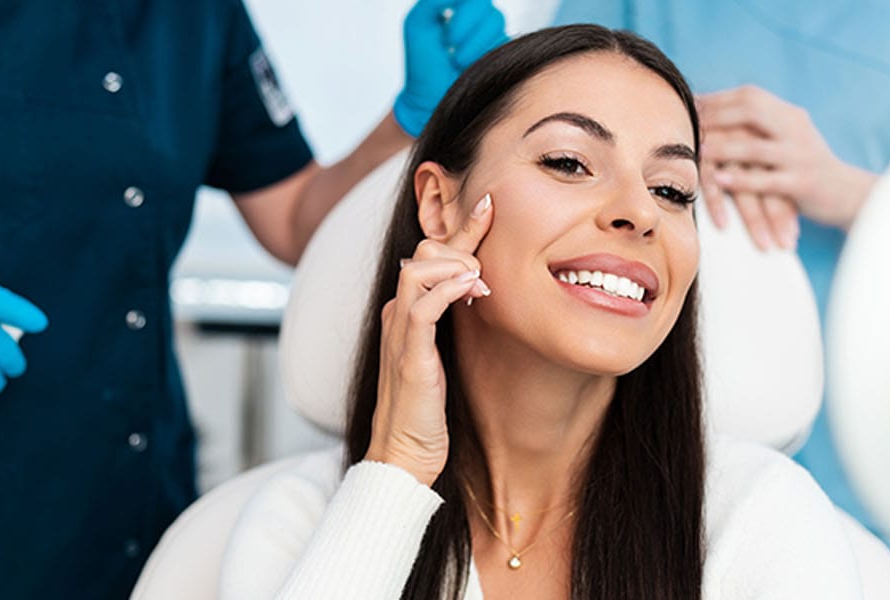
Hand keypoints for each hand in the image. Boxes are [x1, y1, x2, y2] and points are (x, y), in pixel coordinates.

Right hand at [365, 193, 493, 485]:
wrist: (403, 455)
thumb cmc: (427, 411)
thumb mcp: (444, 356)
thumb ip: (454, 323)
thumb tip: (483, 291)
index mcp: (407, 311)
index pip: (431, 255)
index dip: (460, 228)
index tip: (488, 206)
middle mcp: (398, 314)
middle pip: (423, 252)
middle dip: (462, 243)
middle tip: (492, 259)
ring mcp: (399, 332)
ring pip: (418, 268)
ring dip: (456, 265)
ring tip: (481, 280)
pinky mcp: (408, 354)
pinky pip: (422, 306)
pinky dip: (447, 290)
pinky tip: (472, 289)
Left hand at [394, 0, 507, 136]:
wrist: (430, 103)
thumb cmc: (423, 66)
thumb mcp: (417, 25)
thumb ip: (434, 1)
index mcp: (458, 8)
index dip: (464, 11)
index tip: (448, 28)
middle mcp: (479, 21)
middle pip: (488, 8)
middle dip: (466, 27)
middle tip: (450, 47)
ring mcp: (493, 38)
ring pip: (497, 24)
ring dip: (474, 44)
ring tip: (457, 62)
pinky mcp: (504, 56)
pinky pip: (506, 44)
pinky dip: (485, 55)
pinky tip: (470, 68)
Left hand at [697, 85, 878, 246]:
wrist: (848, 195)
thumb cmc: (805, 169)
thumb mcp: (786, 140)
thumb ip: (759, 126)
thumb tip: (713, 113)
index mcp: (790, 115)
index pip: (750, 97)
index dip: (718, 99)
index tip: (689, 104)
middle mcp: (796, 129)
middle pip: (752, 111)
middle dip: (716, 115)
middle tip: (688, 123)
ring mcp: (800, 156)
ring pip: (756, 147)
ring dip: (722, 148)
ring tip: (697, 150)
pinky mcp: (803, 183)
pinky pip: (768, 180)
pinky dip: (741, 180)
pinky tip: (720, 180)